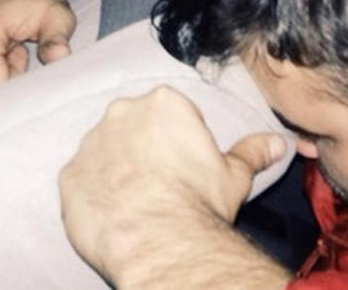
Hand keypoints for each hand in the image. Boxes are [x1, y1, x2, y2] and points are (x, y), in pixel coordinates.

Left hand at [59, 87, 286, 285]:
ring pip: (104, 150)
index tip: (184, 165)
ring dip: (116, 168)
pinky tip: (113, 214)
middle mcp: (123, 113)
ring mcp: (91, 144)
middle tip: (161, 183)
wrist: (161, 243)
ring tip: (136, 201)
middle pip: (134, 125)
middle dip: (144, 148)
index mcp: (164, 104)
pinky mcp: (68, 176)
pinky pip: (80, 179)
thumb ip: (253, 152)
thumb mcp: (235, 176)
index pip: (170, 113)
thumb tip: (279, 142)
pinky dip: (93, 193)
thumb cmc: (200, 205)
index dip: (179, 140)